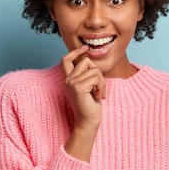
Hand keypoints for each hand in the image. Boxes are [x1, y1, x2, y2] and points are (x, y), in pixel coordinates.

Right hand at [61, 45, 104, 161]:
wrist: (88, 122)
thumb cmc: (90, 105)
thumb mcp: (88, 86)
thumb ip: (87, 74)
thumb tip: (90, 59)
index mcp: (69, 79)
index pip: (66, 58)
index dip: (75, 51)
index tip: (86, 47)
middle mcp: (68, 80)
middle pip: (86, 61)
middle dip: (98, 72)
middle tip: (99, 87)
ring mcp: (72, 83)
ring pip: (94, 70)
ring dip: (102, 82)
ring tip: (99, 93)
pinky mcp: (78, 87)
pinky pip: (96, 77)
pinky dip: (102, 87)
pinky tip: (99, 97)